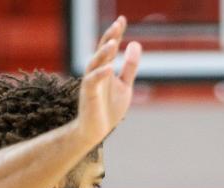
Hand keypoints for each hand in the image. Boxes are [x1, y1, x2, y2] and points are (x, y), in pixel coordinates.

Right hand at [74, 16, 141, 146]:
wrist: (96, 131)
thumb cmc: (109, 108)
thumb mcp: (125, 85)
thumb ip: (129, 66)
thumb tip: (135, 43)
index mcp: (105, 68)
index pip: (109, 46)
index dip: (116, 33)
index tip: (122, 19)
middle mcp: (96, 72)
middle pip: (101, 50)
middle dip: (109, 38)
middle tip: (117, 25)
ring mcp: (91, 83)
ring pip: (94, 63)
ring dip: (103, 53)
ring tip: (113, 42)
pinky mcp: (88, 95)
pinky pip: (92, 82)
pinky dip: (100, 74)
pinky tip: (109, 68)